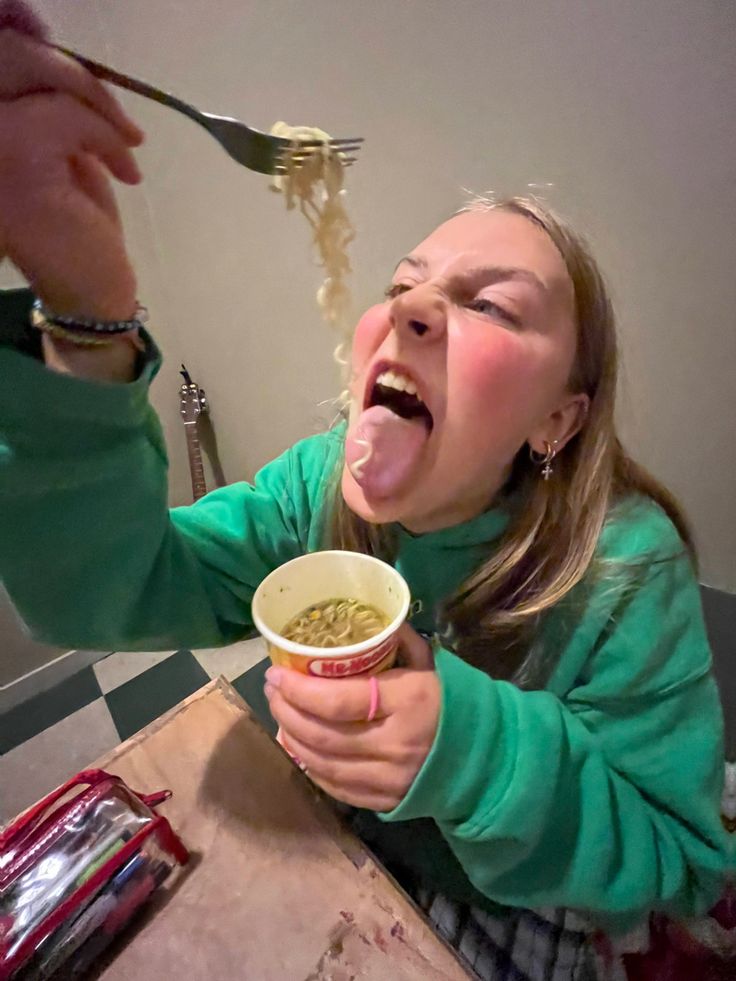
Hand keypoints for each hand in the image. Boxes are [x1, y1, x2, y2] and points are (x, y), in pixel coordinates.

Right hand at [0, 9, 143, 318]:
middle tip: (116, 114)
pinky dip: (109, 136)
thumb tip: (51, 44)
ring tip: (127, 146)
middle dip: (70, 70)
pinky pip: (69, 115)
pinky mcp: (17, 160)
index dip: (25, 41)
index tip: (69, 59)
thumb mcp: (55, 148)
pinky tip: (128, 172)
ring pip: (43, 79)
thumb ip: (44, 102)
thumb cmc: (72, 224)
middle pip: (7, 54)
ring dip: (98, 106)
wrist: (89, 290)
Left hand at [265, 622, 440, 810]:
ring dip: (292, 737)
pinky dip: (309, 765)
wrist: (487, 757)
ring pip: (322, 763)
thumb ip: (398, 641)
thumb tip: (364, 616)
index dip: (300, 689)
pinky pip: (334, 787)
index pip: (339, 700)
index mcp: (409, 702)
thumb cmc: (453, 702)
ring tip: (279, 714)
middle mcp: (395, 744)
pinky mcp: (384, 802)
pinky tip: (298, 745)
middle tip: (272, 690)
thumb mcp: (431, 665)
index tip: (277, 673)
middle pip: (323, 733)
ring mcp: (388, 779)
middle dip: (287, 710)